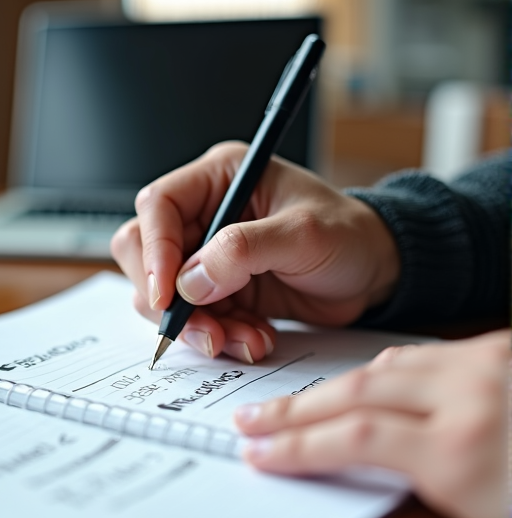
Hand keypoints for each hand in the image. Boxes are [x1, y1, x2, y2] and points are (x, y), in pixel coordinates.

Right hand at [111, 141, 399, 362]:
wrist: (371, 274)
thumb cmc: (348, 236)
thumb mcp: (303, 235)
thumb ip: (243, 251)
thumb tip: (188, 282)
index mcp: (220, 179)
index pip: (158, 207)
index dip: (154, 250)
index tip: (167, 294)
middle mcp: (205, 215)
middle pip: (146, 254)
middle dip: (170, 301)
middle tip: (206, 331)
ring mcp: (207, 256)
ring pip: (167, 296)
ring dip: (200, 327)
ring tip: (246, 338)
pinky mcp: (217, 290)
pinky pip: (195, 319)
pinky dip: (219, 336)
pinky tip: (254, 338)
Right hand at [235, 330, 509, 517]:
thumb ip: (432, 483)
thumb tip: (381, 463)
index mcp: (463, 453)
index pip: (352, 441)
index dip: (295, 447)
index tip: (259, 453)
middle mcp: (469, 396)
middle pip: (357, 391)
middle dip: (296, 408)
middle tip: (253, 417)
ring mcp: (488, 365)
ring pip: (387, 363)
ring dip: (334, 384)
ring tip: (295, 400)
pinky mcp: (504, 350)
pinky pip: (425, 353)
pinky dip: (383, 367)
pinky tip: (367, 377)